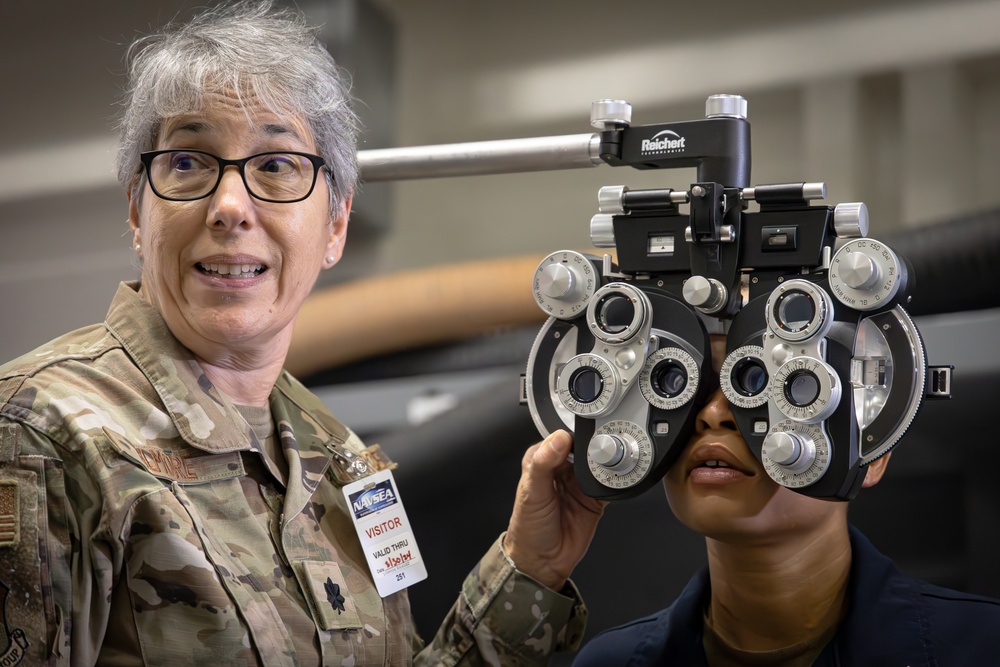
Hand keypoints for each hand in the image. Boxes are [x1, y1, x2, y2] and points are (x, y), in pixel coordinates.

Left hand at [503, 430, 607, 590]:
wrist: (543, 563)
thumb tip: (559, 438)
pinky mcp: (595, 498)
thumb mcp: (532, 493)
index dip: (574, 435)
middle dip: (597, 446)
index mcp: (542, 460)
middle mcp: (562, 468)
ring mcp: (580, 483)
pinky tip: (618, 477)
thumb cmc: (529, 527)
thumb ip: (543, 463)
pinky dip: (616, 480)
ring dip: (608, 461)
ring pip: (599, 463)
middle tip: (607, 446)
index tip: (587, 434)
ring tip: (615, 460)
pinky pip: (610, 483)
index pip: (561, 438)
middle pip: (584, 448)